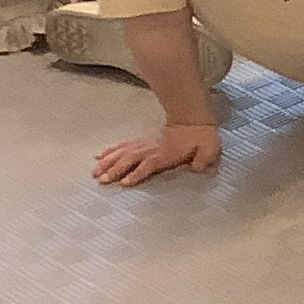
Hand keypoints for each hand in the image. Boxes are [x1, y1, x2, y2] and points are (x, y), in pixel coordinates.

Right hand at [93, 120, 220, 187]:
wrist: (193, 121)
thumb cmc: (201, 138)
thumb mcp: (209, 149)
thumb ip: (204, 159)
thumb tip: (199, 168)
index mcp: (164, 154)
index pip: (148, 165)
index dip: (137, 174)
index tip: (124, 183)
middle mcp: (150, 149)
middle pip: (129, 160)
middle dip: (115, 170)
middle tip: (101, 180)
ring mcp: (143, 144)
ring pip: (122, 153)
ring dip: (107, 162)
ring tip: (94, 172)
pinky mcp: (140, 140)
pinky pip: (122, 144)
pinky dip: (109, 150)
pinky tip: (98, 155)